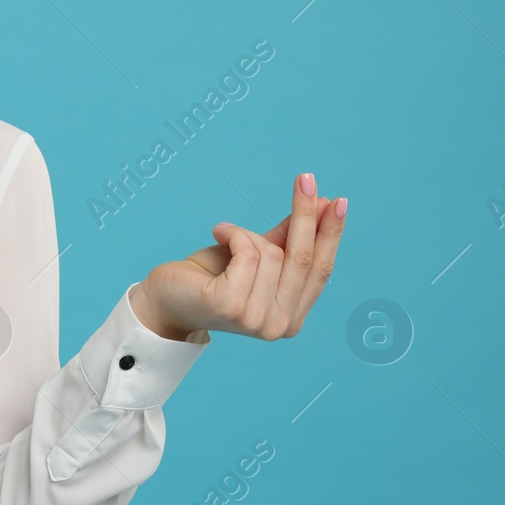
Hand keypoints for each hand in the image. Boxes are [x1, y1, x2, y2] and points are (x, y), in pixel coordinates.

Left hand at [130, 173, 347, 340]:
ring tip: (226, 234)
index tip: (339, 201)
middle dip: (306, 214)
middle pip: (302, 259)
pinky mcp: (230, 305)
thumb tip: (323, 205)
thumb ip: (286, 240)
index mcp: (292, 318)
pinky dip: (233, 235)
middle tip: (306, 178)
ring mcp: (255, 319)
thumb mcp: (256, 256)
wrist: (165, 297)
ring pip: (270, 253)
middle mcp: (279, 326)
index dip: (330, 235)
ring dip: (246, 234)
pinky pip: (246, 251)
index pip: (321, 271)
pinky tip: (218, 233)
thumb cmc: (211, 277)